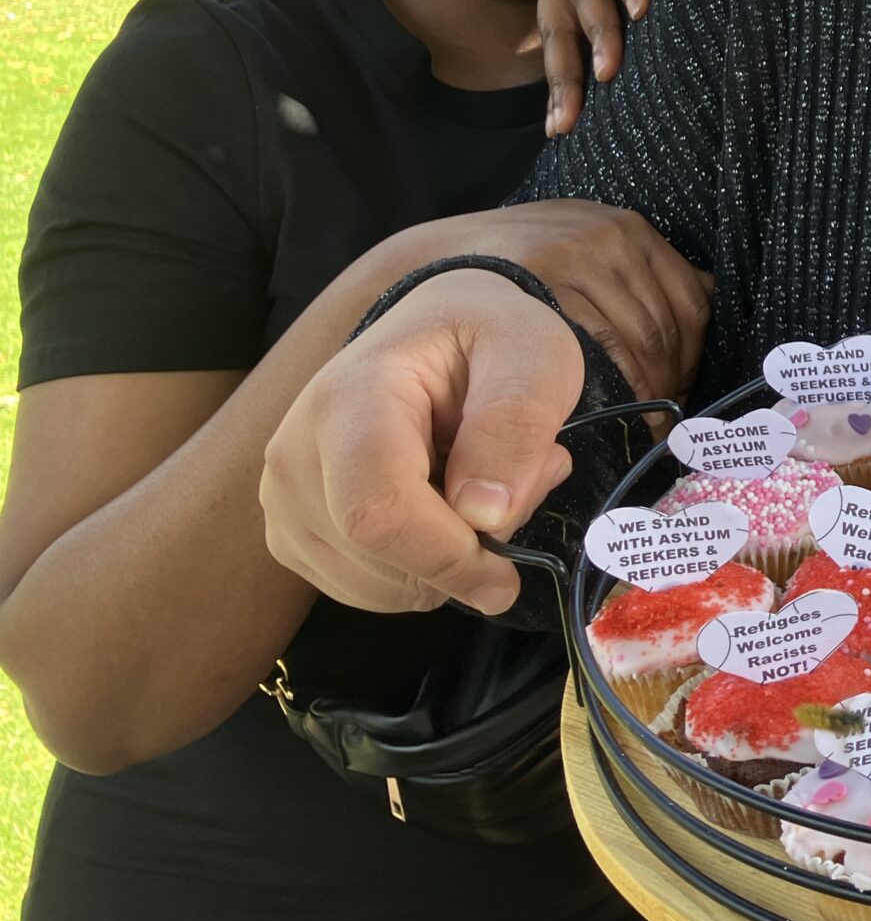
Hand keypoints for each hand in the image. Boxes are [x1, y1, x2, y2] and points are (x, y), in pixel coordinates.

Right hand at [260, 269, 581, 614]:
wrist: (435, 331)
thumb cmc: (487, 338)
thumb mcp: (534, 356)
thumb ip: (516, 425)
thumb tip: (482, 515)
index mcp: (350, 399)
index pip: (377, 511)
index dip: (447, 559)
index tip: (508, 576)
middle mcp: (297, 454)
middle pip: (379, 557)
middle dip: (466, 551)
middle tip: (523, 483)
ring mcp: (286, 499)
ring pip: (377, 585)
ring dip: (448, 560)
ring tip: (482, 484)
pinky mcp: (296, 533)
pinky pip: (368, 588)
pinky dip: (420, 569)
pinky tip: (444, 507)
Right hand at [449, 198, 711, 404]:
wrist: (441, 260)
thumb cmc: (526, 267)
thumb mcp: (587, 249)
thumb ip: (640, 275)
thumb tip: (702, 313)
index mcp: (631, 231)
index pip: (692, 300)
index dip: (693, 356)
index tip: (682, 391)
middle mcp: (611, 238)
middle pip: (667, 325)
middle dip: (671, 380)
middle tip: (664, 419)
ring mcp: (576, 257)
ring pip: (639, 339)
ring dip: (648, 388)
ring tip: (642, 419)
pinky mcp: (543, 281)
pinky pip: (600, 344)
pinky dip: (617, 382)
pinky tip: (612, 407)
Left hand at [534, 0, 707, 134]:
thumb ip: (633, 19)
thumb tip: (635, 85)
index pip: (558, 36)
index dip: (560, 82)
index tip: (561, 129)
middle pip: (557, 20)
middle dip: (566, 72)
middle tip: (573, 116)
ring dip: (599, 31)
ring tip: (613, 71)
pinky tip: (641, 8)